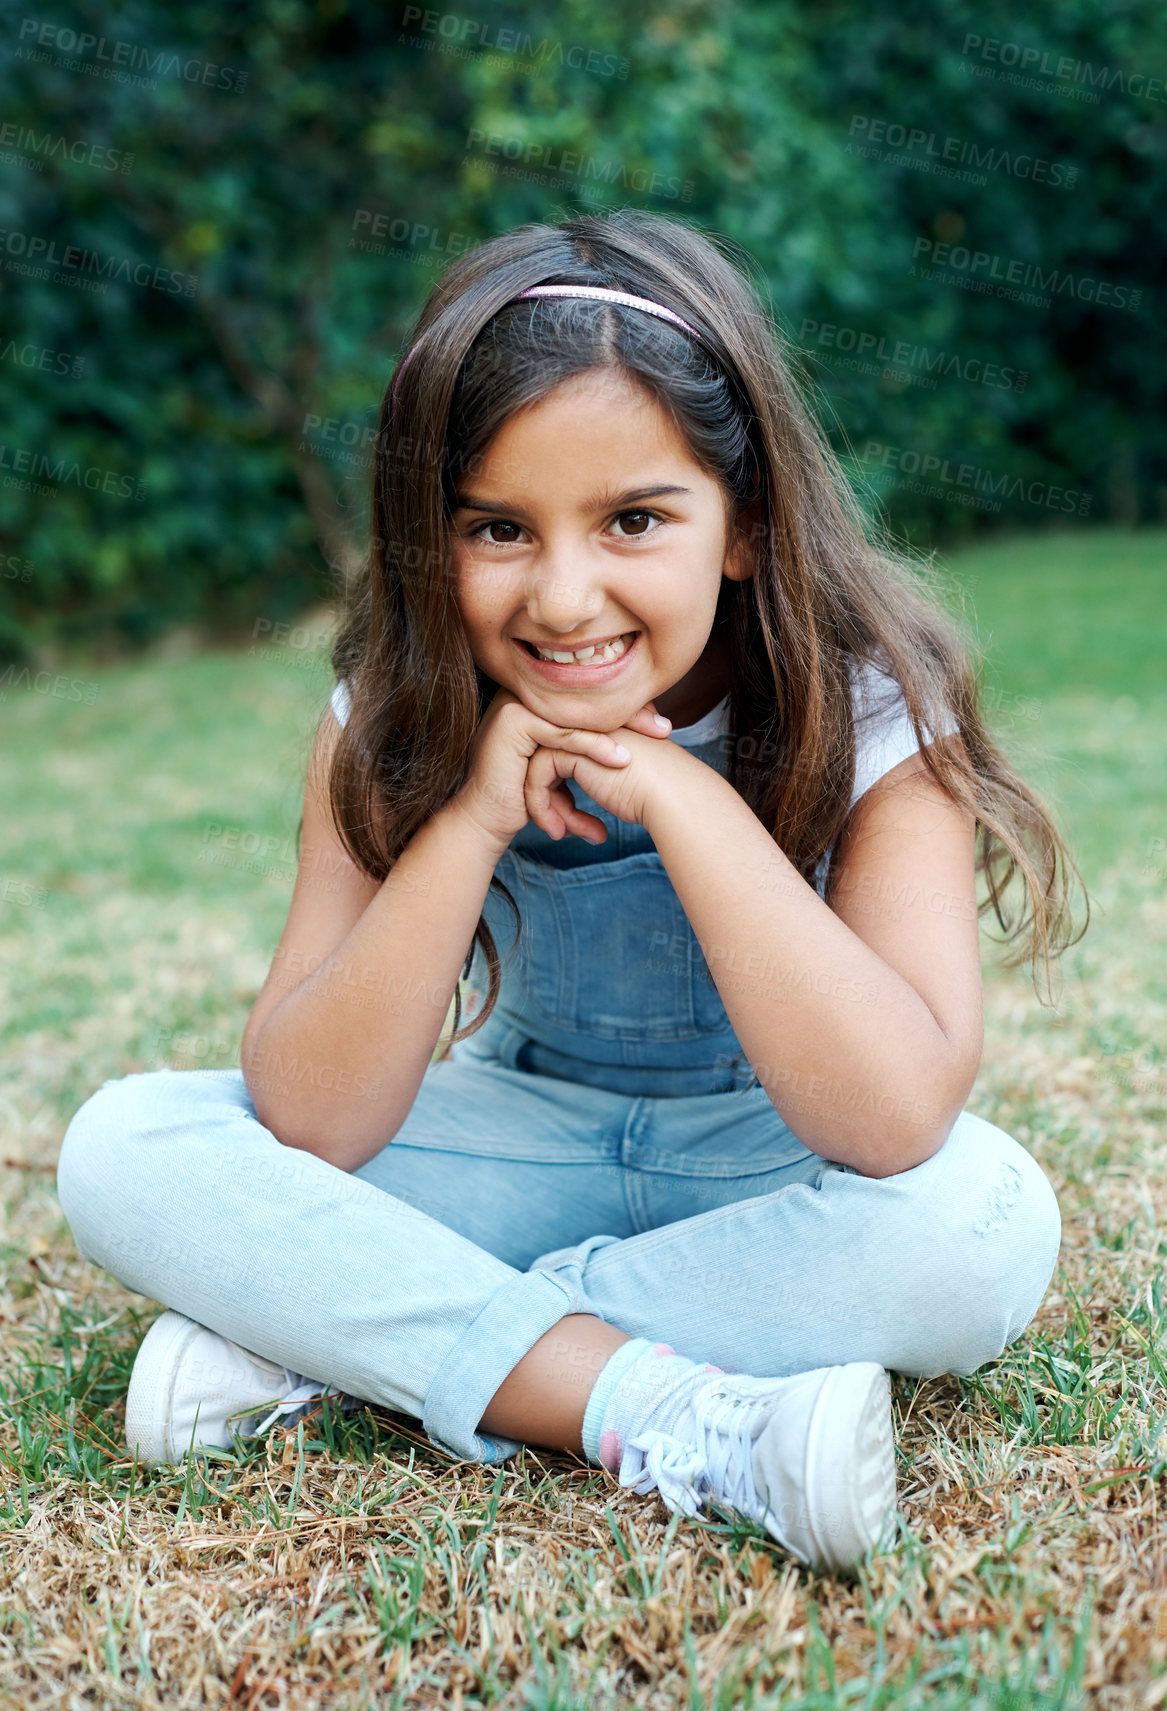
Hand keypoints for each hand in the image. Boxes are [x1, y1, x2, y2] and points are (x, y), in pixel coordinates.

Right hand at [448, 686, 673, 855]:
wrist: (486, 821)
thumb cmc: (526, 802)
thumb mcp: (564, 771)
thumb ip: (588, 753)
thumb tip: (635, 749)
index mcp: (539, 700)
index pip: (590, 698)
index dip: (628, 709)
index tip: (661, 725)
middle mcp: (526, 694)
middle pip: (587, 702)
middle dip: (630, 716)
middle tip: (666, 730)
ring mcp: (516, 705)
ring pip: (578, 718)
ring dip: (616, 734)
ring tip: (645, 752)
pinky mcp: (513, 722)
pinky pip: (563, 734)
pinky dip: (593, 748)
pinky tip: (620, 760)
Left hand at [524, 714, 685, 840]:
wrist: (674, 797)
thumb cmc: (660, 796)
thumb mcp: (624, 779)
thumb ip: (600, 775)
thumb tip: (569, 795)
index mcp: (602, 727)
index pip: (564, 756)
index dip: (561, 791)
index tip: (571, 823)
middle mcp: (589, 723)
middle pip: (548, 761)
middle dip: (549, 800)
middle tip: (559, 831)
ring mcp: (579, 731)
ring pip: (538, 769)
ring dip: (546, 808)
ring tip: (560, 834)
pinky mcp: (570, 748)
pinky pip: (537, 775)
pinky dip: (543, 806)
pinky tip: (561, 830)